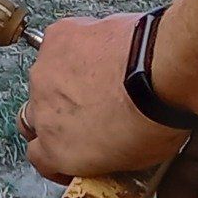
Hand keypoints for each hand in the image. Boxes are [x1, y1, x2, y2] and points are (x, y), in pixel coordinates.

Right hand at [23, 14, 190, 181]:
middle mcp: (41, 112)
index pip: (39, 157)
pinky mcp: (57, 36)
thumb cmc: (155, 115)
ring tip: (100, 75)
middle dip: (56, 116)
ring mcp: (45, 71)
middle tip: (87, 111)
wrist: (161, 69)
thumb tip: (121, 156)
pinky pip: (59, 44)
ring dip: (64, 80)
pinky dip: (77, 47)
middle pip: (35, 116)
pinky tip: (101, 48)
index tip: (75, 151)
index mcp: (57, 150)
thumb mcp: (136, 161)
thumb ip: (108, 160)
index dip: (56, 154)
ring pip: (45, 78)